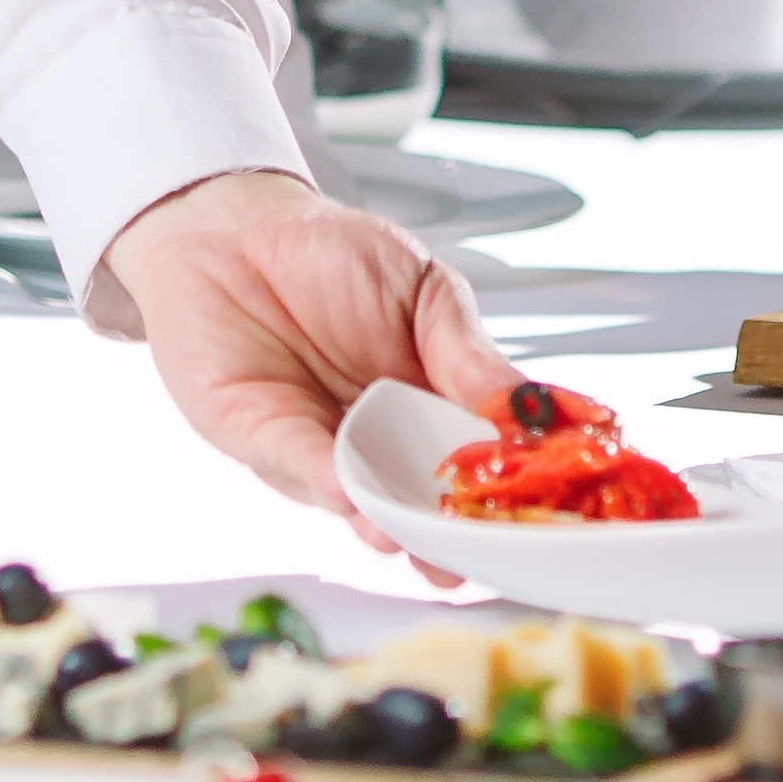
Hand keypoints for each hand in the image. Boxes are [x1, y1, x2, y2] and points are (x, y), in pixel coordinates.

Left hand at [90, 168, 519, 527]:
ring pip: (366, 503)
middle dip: (455, 538)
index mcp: (430, 408)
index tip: (551, 513)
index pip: (483, 463)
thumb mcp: (422, 289)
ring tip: (421, 540)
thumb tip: (526, 408)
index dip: (514, 492)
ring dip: (393, 526)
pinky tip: (354, 491)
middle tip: (485, 553)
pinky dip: (329, 481)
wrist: (231, 228)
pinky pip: (302, 465)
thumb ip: (467, 352)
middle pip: (427, 506)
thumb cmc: (328, 253)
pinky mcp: (267, 441)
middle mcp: (380, 445)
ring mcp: (326, 451)